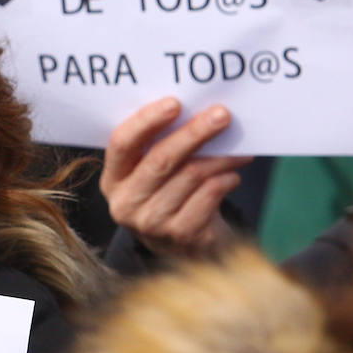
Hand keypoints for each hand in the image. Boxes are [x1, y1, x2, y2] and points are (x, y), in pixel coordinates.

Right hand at [101, 98, 250, 257]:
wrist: (183, 248)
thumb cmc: (170, 196)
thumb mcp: (152, 175)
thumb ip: (159, 147)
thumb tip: (196, 110)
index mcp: (112, 180)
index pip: (121, 144)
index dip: (146, 121)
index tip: (175, 103)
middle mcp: (125, 203)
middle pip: (160, 159)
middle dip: (194, 132)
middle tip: (221, 115)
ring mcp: (151, 223)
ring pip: (191, 175)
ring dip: (220, 157)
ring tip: (239, 149)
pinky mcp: (180, 235)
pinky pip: (209, 195)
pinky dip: (225, 181)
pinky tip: (232, 176)